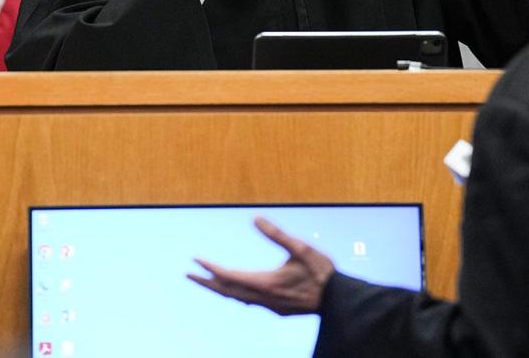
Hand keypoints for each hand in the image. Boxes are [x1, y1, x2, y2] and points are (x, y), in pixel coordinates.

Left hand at [187, 217, 335, 315]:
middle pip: (227, 291)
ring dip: (220, 289)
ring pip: (237, 299)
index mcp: (265, 283)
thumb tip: (255, 218)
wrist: (339, 300)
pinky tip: (238, 290)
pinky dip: (237, 294)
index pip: (229, 276)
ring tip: (208, 281)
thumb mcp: (300, 247)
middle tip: (188, 274)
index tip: (196, 260)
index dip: (210, 268)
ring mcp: (270, 307)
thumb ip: (276, 233)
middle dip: (206, 282)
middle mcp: (263, 298)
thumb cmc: (321, 272)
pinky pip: (250, 303)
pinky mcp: (278, 310)